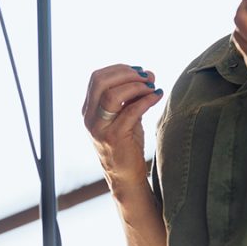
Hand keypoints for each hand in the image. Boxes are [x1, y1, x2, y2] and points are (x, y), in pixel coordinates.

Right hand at [82, 64, 162, 192]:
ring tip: (152, 86)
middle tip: (147, 77)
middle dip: (127, 74)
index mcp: (89, 109)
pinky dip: (146, 99)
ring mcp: (99, 128)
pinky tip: (157, 95)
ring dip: (136, 85)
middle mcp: (89, 117)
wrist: (125, 176)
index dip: (119, 69)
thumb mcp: (124, 115)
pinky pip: (130, 110)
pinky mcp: (114, 137)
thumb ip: (130, 96)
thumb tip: (147, 75)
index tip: (139, 71)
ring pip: (112, 94)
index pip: (97, 78)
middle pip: (100, 81)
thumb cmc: (126, 143)